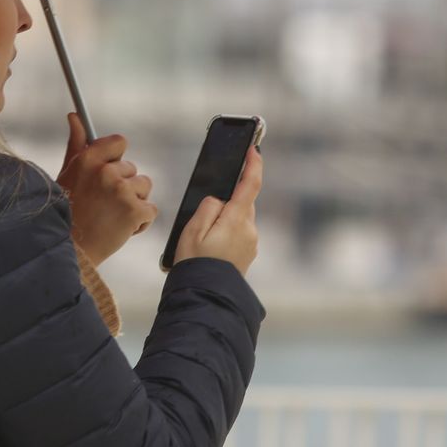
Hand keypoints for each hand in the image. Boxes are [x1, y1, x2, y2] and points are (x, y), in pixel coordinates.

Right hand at [57, 114, 158, 265]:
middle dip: (123, 186)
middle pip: (133, 170)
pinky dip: (140, 221)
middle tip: (103, 204)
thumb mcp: (68, 174)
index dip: (117, 158)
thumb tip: (74, 116)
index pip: (120, 142)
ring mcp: (123, 191)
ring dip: (134, 202)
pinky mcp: (136, 211)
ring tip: (112, 216)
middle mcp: (107, 172)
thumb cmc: (66, 211)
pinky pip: (150, 210)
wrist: (71, 250)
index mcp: (89, 159)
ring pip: (144, 187)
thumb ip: (77, 144)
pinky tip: (121, 228)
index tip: (110, 171)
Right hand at [173, 144, 260, 276]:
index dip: (253, 164)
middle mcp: (249, 229)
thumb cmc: (196, 264)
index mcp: (236, 219)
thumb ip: (208, 206)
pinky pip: (238, 233)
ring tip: (202, 237)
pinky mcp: (247, 254)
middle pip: (242, 202)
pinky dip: (226, 232)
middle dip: (227, 200)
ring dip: (225, 219)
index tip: (253, 149)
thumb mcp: (193, 229)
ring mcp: (251, 243)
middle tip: (204, 216)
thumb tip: (219, 200)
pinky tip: (210, 246)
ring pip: (239, 218)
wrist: (206, 297)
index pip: (251, 184)